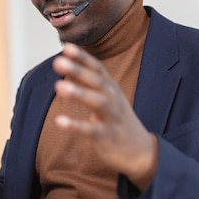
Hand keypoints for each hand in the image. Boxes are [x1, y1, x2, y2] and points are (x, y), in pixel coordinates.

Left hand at [52, 43, 158, 189]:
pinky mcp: (108, 136)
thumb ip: (85, 80)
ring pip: (96, 102)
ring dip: (78, 93)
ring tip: (58, 86)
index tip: (66, 47)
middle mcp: (113, 98)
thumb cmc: (116, 118)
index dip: (82, 57)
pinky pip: (91, 130)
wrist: (140, 150)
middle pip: (96, 81)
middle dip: (78, 70)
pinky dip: (76, 125)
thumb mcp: (105, 95)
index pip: (96, 67)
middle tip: (58, 61)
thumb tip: (64, 62)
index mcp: (110, 87)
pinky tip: (59, 121)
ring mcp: (112, 116)